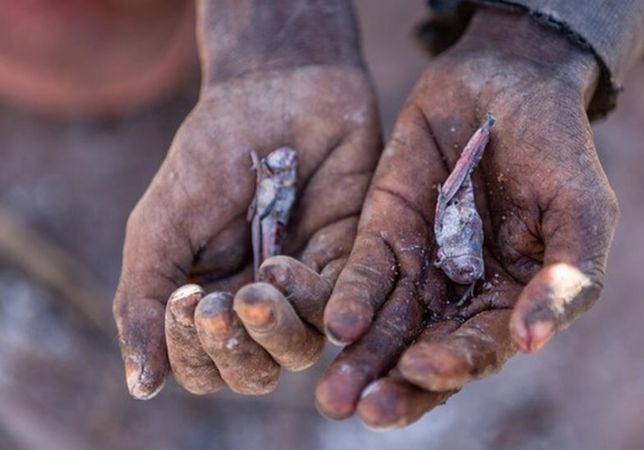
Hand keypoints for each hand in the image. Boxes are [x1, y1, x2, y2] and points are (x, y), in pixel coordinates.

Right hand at [113, 0, 380, 398]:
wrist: (275, 89)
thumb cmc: (211, 154)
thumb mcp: (161, 225)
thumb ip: (144, 301)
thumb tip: (141, 387)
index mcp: (211, 300)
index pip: (202, 367)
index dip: (190, 353)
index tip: (182, 304)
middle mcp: (261, 305)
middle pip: (253, 371)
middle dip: (232, 352)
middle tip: (216, 307)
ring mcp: (306, 286)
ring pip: (298, 352)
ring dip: (272, 333)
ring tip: (254, 293)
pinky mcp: (349, 262)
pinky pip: (337, 308)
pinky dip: (308, 299)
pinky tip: (282, 265)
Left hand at [316, 8, 618, 427]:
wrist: (508, 81)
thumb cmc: (558, 149)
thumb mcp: (581, 211)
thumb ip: (567, 278)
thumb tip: (532, 344)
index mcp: (512, 302)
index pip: (479, 350)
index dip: (453, 365)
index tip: (424, 368)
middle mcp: (460, 295)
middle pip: (424, 353)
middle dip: (395, 385)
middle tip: (366, 409)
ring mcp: (419, 265)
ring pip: (386, 325)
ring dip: (360, 360)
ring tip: (333, 395)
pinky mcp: (383, 231)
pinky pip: (364, 272)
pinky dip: (350, 297)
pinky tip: (336, 322)